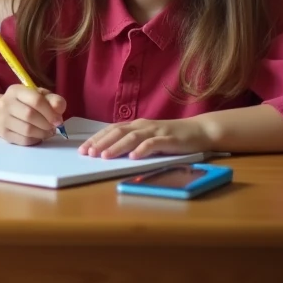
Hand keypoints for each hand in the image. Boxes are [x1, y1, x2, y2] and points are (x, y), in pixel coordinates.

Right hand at [0, 84, 66, 145]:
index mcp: (16, 90)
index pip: (35, 100)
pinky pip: (24, 140)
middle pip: (30, 115)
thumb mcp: (42, 96)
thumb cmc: (28, 103)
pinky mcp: (4, 133)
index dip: (50, 112)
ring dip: (42, 133)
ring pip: (27, 130)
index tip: (58, 120)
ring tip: (47, 131)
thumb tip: (58, 108)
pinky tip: (38, 136)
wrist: (7, 112)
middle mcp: (5, 103)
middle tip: (53, 127)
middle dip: (46, 123)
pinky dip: (35, 140)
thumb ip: (54, 100)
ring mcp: (2, 119)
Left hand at [80, 118, 210, 159]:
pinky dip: (142, 149)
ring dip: (117, 147)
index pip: (111, 130)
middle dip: (101, 143)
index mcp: (136, 125)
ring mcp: (156, 131)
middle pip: (118, 132)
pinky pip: (154, 143)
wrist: (200, 131)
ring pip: (132, 137)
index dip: (96, 139)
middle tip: (88, 153)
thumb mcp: (148, 137)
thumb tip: (109, 152)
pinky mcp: (170, 139)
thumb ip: (132, 142)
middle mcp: (143, 126)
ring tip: (104, 156)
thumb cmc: (171, 136)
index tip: (82, 149)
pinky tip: (133, 157)